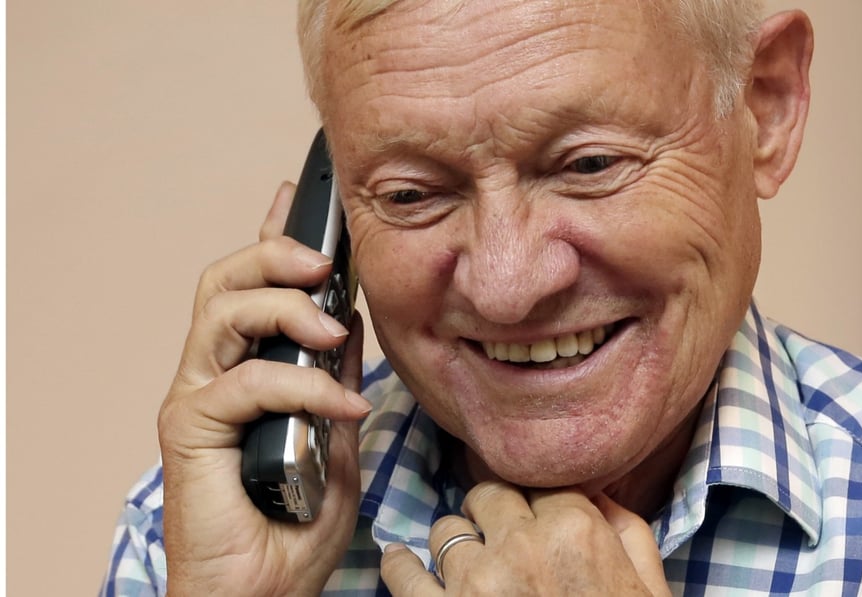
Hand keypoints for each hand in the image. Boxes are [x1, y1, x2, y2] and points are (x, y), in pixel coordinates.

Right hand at [158, 182, 368, 596]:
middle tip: (326, 263)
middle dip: (275, 255)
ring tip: (335, 330)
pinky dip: (302, 387)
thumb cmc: (294, 527)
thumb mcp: (336, 439)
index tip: (301, 196)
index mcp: (249, 371)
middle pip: (225, 280)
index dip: (273, 238)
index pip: (255, 288)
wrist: (265, 594)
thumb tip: (352, 325)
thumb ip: (335, 383)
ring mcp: (199, 399)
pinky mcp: (191, 430)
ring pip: (222, 312)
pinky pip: (245, 383)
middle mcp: (215, 374)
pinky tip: (343, 406)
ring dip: (285, 307)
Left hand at [380, 481, 671, 595]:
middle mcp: (521, 545)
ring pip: (446, 530)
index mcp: (576, 530)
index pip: (540, 484)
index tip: (532, 514)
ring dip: (455, 542)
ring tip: (465, 560)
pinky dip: (399, 564)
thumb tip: (597, 493)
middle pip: (488, 496)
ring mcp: (476, 582)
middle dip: (493, 512)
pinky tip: (399, 558)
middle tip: (497, 533)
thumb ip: (628, 532)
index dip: (536, 501)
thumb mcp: (649, 590)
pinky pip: (403, 574)